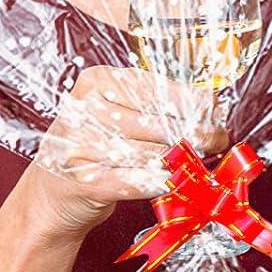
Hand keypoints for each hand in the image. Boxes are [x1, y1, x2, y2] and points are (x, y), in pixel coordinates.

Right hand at [29, 65, 226, 237]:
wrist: (53, 190)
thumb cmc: (95, 146)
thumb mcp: (116, 112)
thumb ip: (155, 104)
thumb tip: (210, 106)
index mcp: (96, 81)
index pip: (156, 88)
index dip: (193, 102)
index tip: (216, 112)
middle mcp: (85, 109)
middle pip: (157, 122)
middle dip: (196, 134)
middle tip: (218, 140)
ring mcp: (81, 145)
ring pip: (151, 152)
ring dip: (183, 161)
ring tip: (200, 162)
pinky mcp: (85, 180)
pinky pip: (136, 180)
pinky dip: (161, 182)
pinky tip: (175, 181)